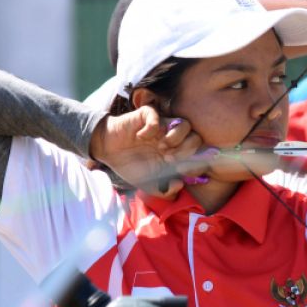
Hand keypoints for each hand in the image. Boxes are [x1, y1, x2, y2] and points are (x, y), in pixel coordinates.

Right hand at [89, 108, 207, 197]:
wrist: (108, 151)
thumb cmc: (131, 166)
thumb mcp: (148, 184)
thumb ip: (165, 190)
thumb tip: (180, 184)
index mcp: (177, 154)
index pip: (198, 155)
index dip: (194, 163)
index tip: (179, 170)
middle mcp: (173, 139)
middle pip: (196, 138)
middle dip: (185, 151)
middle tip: (168, 158)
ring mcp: (162, 127)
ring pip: (184, 124)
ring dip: (175, 138)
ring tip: (160, 147)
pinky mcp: (147, 116)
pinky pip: (157, 116)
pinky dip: (151, 127)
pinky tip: (140, 136)